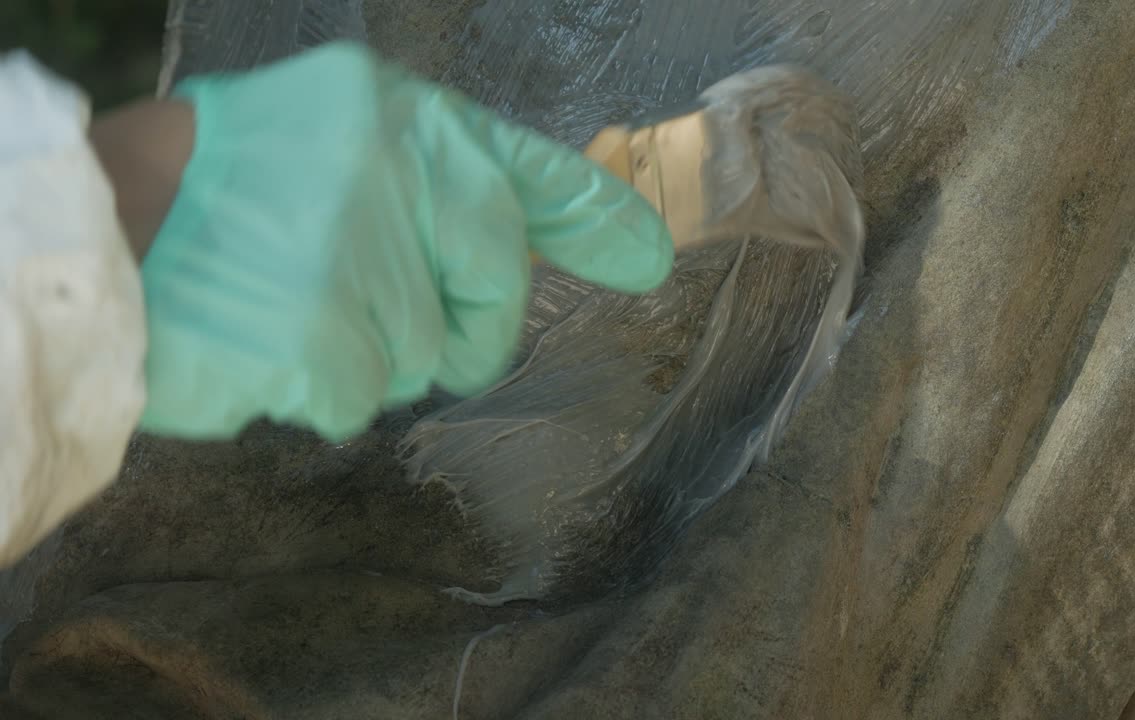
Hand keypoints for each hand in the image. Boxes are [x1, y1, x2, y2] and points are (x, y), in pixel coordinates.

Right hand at [138, 42, 672, 441]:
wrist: (83, 237)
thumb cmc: (198, 195)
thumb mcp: (318, 148)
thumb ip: (414, 187)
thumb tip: (508, 247)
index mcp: (394, 114)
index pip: (526, 168)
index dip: (593, 214)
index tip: (646, 255)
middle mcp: (395, 171)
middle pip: (495, 285)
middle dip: (466, 324)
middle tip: (374, 311)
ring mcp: (363, 257)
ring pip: (425, 353)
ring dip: (366, 352)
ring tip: (278, 305)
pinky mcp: (323, 339)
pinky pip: (360, 398)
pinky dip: (313, 390)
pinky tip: (255, 344)